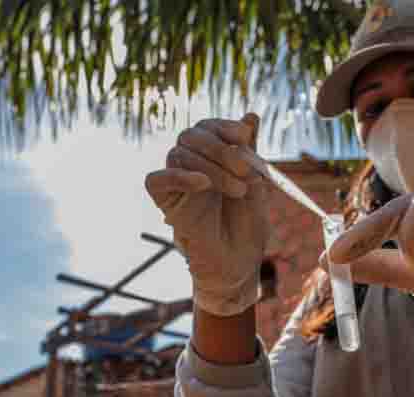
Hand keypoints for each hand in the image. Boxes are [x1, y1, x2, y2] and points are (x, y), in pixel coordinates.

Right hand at [145, 114, 268, 316]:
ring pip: (178, 154)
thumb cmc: (248, 226)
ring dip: (212, 167)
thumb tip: (251, 115)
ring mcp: (177, 184)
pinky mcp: (166, 203)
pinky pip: (156, 180)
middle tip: (246, 171)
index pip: (207, 126)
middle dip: (221, 148)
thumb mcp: (256, 183)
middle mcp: (191, 166)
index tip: (245, 136)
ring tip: (238, 189)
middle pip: (191, 136)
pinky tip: (203, 184)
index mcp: (211, 158)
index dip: (223, 125)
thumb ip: (250, 151)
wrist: (240, 264)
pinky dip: (179, 177)